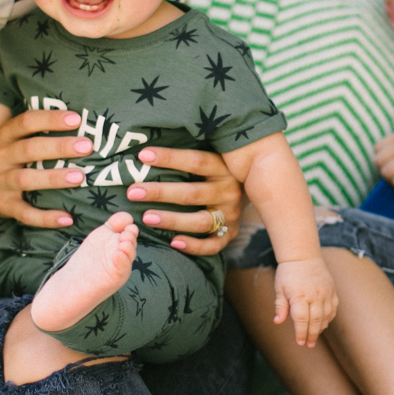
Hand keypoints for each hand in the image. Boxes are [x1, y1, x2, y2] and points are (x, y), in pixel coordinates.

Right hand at [0, 110, 94, 225]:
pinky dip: (45, 218)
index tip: (76, 119)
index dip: (50, 119)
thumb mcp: (9, 139)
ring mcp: (0, 183)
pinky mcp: (3, 206)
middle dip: (59, 147)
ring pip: (26, 180)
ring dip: (53, 178)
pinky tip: (67, 218)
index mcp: (5, 137)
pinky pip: (25, 214)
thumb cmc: (2, 158)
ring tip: (79, 177)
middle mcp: (0, 158)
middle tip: (86, 146)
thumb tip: (79, 121)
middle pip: (29, 149)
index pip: (26, 122)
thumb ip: (35, 130)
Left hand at [123, 146, 241, 255]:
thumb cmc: (219, 172)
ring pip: (200, 221)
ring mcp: (232, 214)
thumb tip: (150, 148)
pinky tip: (173, 242)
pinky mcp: (231, 233)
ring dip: (172, 220)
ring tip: (146, 218)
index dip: (169, 158)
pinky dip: (194, 245)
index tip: (143, 156)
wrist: (260, 189)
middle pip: (192, 193)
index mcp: (224, 168)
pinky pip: (213, 245)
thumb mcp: (215, 157)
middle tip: (133, 192)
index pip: (195, 161)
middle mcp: (230, 191)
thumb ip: (191, 155)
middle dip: (160, 192)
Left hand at [272, 257, 336, 347]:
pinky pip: (333, 308)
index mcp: (299, 295)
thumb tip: (277, 321)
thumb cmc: (288, 273)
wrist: (303, 255)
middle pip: (315, 320)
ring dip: (321, 328)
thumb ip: (280, 306)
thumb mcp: (279, 288)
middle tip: (308, 345)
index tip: (299, 342)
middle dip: (312, 335)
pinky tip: (324, 324)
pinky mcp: (331, 290)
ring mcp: (325, 292)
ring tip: (315, 337)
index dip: (301, 332)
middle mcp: (314, 295)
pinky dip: (329, 317)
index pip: (301, 319)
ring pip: (326, 316)